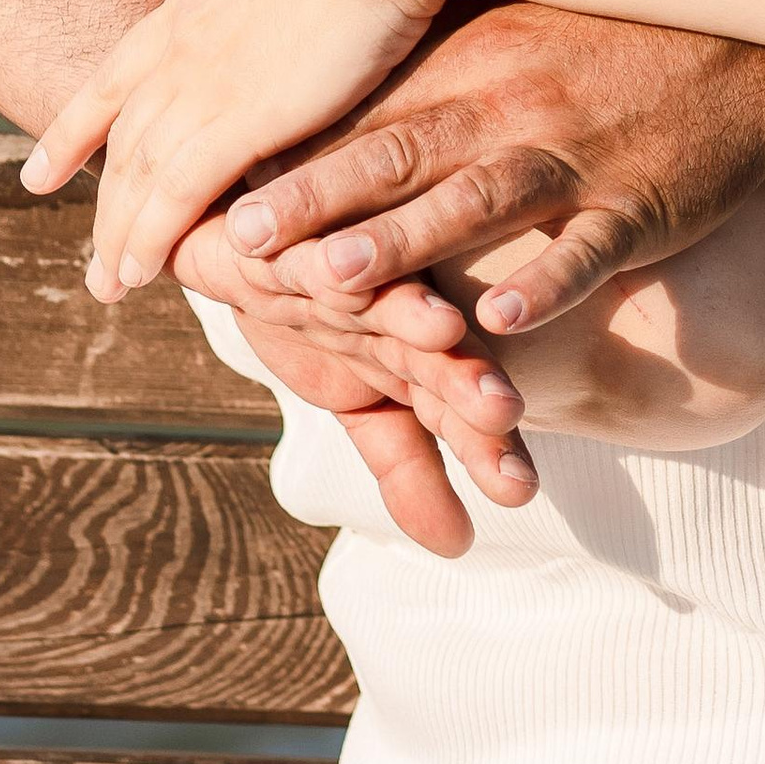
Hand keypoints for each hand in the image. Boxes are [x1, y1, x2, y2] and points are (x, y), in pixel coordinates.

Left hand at [26, 0, 466, 296]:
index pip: (117, 72)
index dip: (78, 127)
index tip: (43, 170)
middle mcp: (184, 41)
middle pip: (123, 136)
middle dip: (100, 200)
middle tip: (89, 255)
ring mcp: (205, 78)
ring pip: (137, 174)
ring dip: (119, 235)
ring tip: (110, 285)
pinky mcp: (243, 116)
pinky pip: (176, 195)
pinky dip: (152, 238)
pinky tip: (141, 274)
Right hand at [172, 204, 535, 559]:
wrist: (245, 216)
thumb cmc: (314, 312)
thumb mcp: (358, 397)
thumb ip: (409, 470)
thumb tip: (458, 547)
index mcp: (414, 344)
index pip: (455, 401)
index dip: (482, 443)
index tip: (519, 489)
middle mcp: (396, 298)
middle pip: (436, 347)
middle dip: (465, 381)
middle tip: (501, 410)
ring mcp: (353, 259)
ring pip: (389, 285)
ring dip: (410, 310)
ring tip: (439, 328)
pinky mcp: (305, 217)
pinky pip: (315, 235)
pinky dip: (325, 253)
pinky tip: (337, 267)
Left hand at [219, 0, 764, 334]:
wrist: (742, 46)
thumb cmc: (602, 44)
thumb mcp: (504, 36)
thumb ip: (419, 69)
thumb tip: (311, 95)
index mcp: (464, 72)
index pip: (356, 118)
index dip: (281, 159)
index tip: (204, 193)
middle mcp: (505, 109)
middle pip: (393, 160)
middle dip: (313, 206)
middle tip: (237, 245)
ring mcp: (572, 157)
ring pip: (476, 207)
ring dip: (402, 249)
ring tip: (333, 286)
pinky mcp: (637, 204)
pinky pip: (585, 250)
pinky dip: (543, 286)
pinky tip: (501, 321)